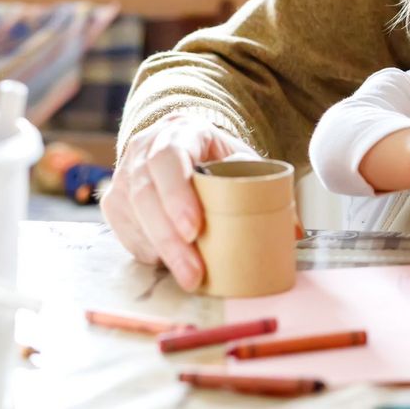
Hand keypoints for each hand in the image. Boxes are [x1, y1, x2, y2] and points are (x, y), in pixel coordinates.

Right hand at [100, 113, 256, 290]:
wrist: (184, 145)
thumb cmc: (217, 157)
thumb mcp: (242, 160)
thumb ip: (264, 187)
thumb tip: (294, 231)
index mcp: (180, 132)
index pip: (168, 158)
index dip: (177, 195)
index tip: (194, 229)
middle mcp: (143, 150)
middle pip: (145, 194)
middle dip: (169, 239)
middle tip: (194, 272)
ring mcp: (123, 176)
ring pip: (132, 217)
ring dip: (160, 251)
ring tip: (188, 277)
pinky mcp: (115, 203)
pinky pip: (125, 232)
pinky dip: (148, 252)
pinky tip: (169, 264)